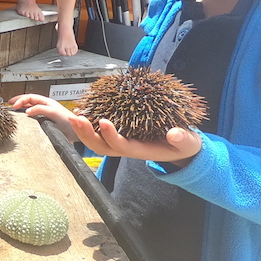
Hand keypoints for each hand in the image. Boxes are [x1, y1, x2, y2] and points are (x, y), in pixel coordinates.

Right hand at [8, 94, 76, 141]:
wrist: (76, 131)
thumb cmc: (68, 121)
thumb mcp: (53, 112)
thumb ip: (40, 110)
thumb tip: (27, 110)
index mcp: (47, 102)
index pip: (30, 97)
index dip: (21, 100)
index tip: (13, 106)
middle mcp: (45, 106)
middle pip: (29, 100)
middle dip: (19, 100)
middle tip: (10, 104)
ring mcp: (46, 113)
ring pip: (31, 106)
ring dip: (22, 106)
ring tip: (14, 109)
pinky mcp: (46, 121)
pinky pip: (34, 115)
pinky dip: (27, 114)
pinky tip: (23, 118)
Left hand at [67, 115, 202, 165]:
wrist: (179, 146)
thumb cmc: (182, 145)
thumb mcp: (187, 143)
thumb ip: (182, 139)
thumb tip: (174, 134)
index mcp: (140, 150)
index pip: (120, 146)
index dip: (111, 135)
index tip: (104, 121)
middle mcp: (126, 147)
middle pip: (100, 146)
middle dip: (86, 134)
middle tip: (77, 118)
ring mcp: (120, 141)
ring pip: (96, 140)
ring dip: (83, 129)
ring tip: (74, 114)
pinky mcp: (119, 133)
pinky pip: (99, 130)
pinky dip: (89, 122)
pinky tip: (81, 109)